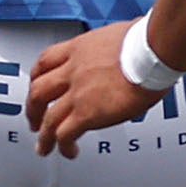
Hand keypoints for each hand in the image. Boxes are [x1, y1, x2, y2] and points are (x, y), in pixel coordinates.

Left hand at [31, 23, 171, 155]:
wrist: (152, 52)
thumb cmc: (145, 42)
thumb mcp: (119, 34)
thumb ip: (112, 45)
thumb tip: (124, 45)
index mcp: (79, 48)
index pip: (45, 61)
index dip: (37, 77)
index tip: (37, 85)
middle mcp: (73, 69)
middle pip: (38, 91)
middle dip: (32, 108)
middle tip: (34, 120)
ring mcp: (78, 92)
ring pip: (48, 118)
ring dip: (43, 135)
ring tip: (44, 147)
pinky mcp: (87, 113)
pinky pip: (65, 134)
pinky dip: (62, 146)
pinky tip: (69, 151)